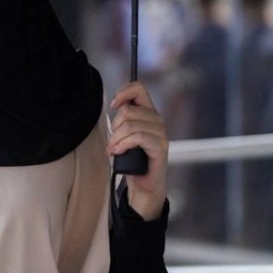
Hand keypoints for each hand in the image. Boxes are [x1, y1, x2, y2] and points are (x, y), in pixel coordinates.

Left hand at [107, 82, 168, 220]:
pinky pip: (137, 138)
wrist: (144, 183)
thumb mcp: (125, 135)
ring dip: (116, 139)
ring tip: (113, 150)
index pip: (139, 88)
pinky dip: (123, 144)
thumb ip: (123, 119)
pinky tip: (118, 152)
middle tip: (112, 141)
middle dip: (114, 126)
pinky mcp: (160, 147)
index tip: (112, 106)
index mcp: (148, 113)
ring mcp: (160, 133)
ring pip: (130, 125)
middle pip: (128, 111)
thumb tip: (113, 107)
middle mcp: (157, 120)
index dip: (123, 93)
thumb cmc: (133, 159)